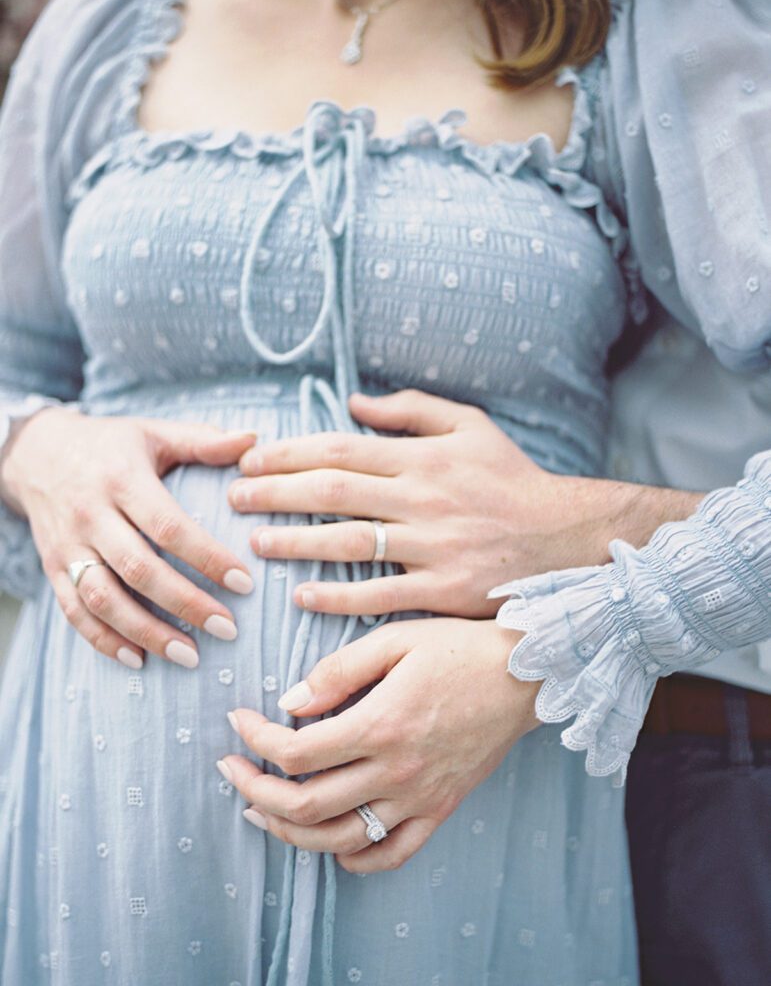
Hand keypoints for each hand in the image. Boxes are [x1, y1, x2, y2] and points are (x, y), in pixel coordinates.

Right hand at [0, 406, 257, 668]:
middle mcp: (91, 515)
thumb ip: (203, 441)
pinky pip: (74, 611)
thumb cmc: (111, 445)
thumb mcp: (154, 433)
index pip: (168, 526)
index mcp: (122, 480)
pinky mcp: (52, 567)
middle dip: (186, 604)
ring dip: (147, 632)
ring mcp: (69, 545)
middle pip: (138, 569)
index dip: (207, 557)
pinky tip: (138, 659)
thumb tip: (254, 441)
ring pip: (104, 598)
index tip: (244, 583)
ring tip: (190, 656)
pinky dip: (103, 640)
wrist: (37, 452)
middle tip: (228, 629)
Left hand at [217, 617, 539, 872]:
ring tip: (259, 809)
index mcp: (380, 724)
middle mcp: (396, 770)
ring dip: (288, 830)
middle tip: (231, 769)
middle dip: (253, 791)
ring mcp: (418, 797)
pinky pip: (390, 852)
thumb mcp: (395, 638)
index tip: (239, 719)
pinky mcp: (439, 808)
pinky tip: (330, 843)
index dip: (255, 739)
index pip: (295, 751)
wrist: (524, 675)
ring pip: (338, 837)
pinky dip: (353, 858)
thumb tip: (290, 702)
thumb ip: (339, 669)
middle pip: (305, 804)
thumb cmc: (458, 648)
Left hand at [228, 388, 701, 617]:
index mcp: (424, 457)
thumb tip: (353, 402)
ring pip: (350, 542)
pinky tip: (303, 595)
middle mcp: (423, 498)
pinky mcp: (442, 589)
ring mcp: (432, 546)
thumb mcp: (469, 425)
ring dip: (296, 542)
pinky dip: (340, 596)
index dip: (289, 453)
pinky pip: (381, 594)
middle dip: (275, 493)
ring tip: (255, 543)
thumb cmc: (512, 478)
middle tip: (234, 497)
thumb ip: (411, 409)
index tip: (250, 459)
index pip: (341, 449)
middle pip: (334, 492)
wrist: (564, 535)